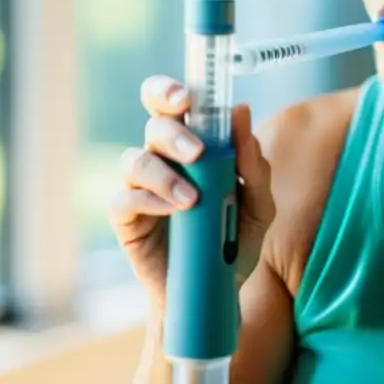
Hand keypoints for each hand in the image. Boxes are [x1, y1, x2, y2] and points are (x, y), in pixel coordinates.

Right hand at [108, 74, 274, 309]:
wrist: (214, 292)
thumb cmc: (232, 240)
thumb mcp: (258, 205)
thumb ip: (254, 165)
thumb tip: (243, 114)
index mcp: (191, 144)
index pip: (173, 104)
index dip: (170, 91)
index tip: (187, 98)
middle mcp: (162, 157)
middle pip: (154, 125)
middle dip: (173, 133)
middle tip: (197, 151)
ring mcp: (140, 186)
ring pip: (136, 160)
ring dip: (164, 174)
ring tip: (192, 199)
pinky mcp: (127, 218)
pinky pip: (125, 198)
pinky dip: (149, 200)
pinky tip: (173, 211)